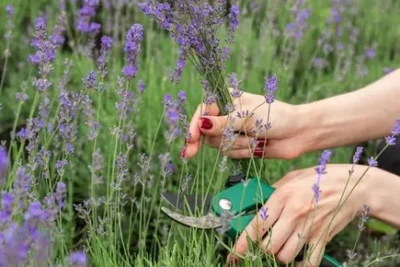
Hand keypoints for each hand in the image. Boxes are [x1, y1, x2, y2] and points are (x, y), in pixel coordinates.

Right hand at [183, 91, 307, 159]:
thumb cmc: (275, 117)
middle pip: (206, 131)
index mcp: (226, 100)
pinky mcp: (238, 146)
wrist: (297, 133)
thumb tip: (200, 124)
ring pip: (217, 144)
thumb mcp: (247, 118)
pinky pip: (230, 153)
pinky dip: (242, 151)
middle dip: (213, 140)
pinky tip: (256, 146)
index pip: (202, 112)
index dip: (194, 126)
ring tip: (254, 139)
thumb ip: (222, 123)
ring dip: (236, 145)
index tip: (191, 139)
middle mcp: (226, 115)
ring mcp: (232, 131)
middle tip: (194, 152)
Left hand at [227, 164, 379, 266]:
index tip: (235, 252)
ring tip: (279, 248)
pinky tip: (298, 259)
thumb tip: (258, 201)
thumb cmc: (322, 178)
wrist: (355, 186)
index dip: (242, 242)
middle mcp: (294, 213)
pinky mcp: (323, 238)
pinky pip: (309, 261)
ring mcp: (310, 227)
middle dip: (260, 250)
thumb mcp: (293, 176)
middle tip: (260, 246)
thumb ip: (274, 189)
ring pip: (285, 255)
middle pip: (268, 245)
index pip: (257, 224)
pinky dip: (301, 265)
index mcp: (283, 196)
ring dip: (279, 256)